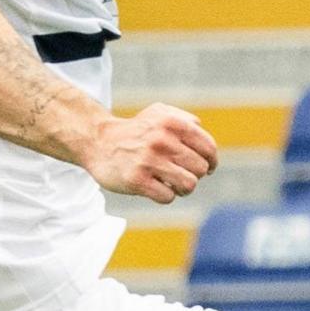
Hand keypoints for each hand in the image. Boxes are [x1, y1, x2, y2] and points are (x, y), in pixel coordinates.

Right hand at [84, 104, 215, 202]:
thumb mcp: (158, 113)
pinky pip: (167, 197)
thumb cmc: (134, 130)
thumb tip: (201, 128)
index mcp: (172, 123)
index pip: (208, 148)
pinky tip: (155, 187)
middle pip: (200, 169)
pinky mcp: (137, 180)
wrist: (98, 142)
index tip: (208, 168)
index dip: (212, 162)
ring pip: (188, 185)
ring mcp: (149, 161)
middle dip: (195, 175)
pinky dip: (165, 195)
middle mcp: (162, 140)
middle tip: (181, 174)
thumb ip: (183, 118)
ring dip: (183, 188)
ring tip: (173, 184)